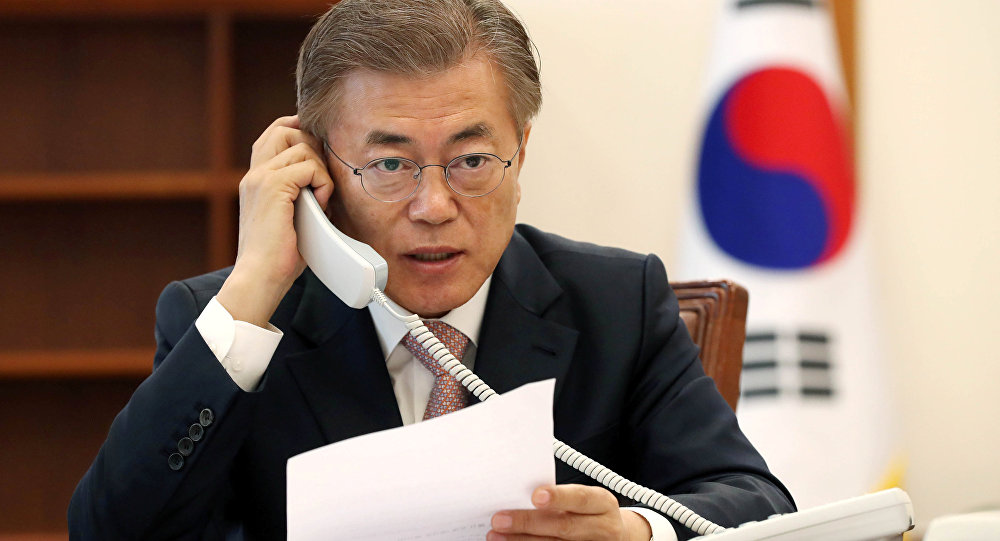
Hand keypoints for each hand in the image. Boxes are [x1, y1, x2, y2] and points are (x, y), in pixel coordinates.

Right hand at [217, 115, 334, 326]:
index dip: (299, 130)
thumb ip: (300, 193)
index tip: (320, 148)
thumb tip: (327, 179)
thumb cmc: (279, 256)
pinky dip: (323, 185)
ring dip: (322, 173)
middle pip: (286, 130)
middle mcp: (254, 173)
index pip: (275, 133)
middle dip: (314, 148)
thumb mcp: (290, 216)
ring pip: (303, 148)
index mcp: (255, 179)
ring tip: (320, 201)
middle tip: (323, 181)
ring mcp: (261, 177)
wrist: (260, 278)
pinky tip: (321, 206)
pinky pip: (310, 167)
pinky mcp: (273, 186)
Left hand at [488, 485, 651, 540]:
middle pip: (564, 527)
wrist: (615, 537)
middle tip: (500, 519)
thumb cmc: (590, 512)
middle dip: (528, 523)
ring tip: (497, 536)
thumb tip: (520, 494)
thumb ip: (561, 497)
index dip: (560, 497)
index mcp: (603, 503)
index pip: (581, 498)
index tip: (535, 496)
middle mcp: (603, 528)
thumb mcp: (585, 499)